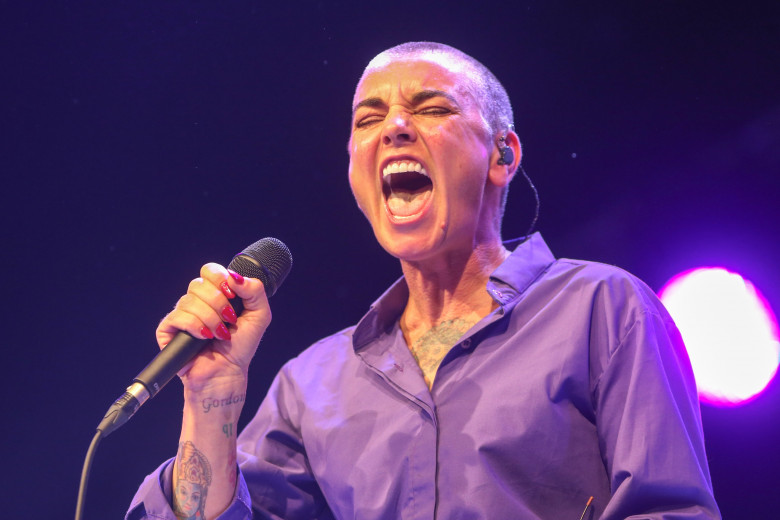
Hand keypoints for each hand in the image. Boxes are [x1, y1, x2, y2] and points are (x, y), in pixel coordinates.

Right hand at [155, 263, 271, 391]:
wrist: (228, 373)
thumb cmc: (242, 346)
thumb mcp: (260, 315)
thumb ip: (254, 290)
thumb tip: (234, 276)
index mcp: (215, 294)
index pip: (209, 270)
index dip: (220, 279)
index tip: (232, 296)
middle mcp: (197, 302)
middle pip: (198, 283)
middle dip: (218, 303)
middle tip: (228, 320)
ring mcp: (181, 315)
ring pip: (189, 300)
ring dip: (210, 319)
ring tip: (219, 334)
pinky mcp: (168, 330)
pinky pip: (177, 316)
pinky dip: (194, 326)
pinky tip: (204, 337)